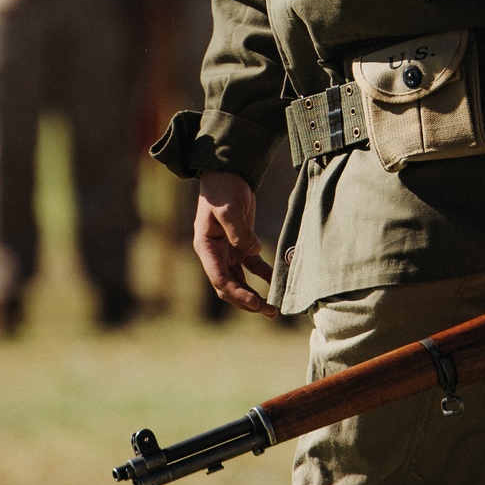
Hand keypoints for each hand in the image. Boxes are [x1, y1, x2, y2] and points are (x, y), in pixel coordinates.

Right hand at [193, 171, 276, 318]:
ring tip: (273, 308)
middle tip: (269, 311)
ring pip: (241, 281)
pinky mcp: (241, 245)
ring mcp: (228, 251)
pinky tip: (278, 282)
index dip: (237, 294)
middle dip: (247, 302)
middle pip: (230, 287)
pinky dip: (264, 275)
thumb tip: (253, 251)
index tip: (255, 303)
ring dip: (255, 295)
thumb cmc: (222, 189)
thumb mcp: (228, 208)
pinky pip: (253, 266)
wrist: (226, 173)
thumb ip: (239, 232)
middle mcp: (215, 254)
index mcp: (206, 248)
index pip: (220, 280)